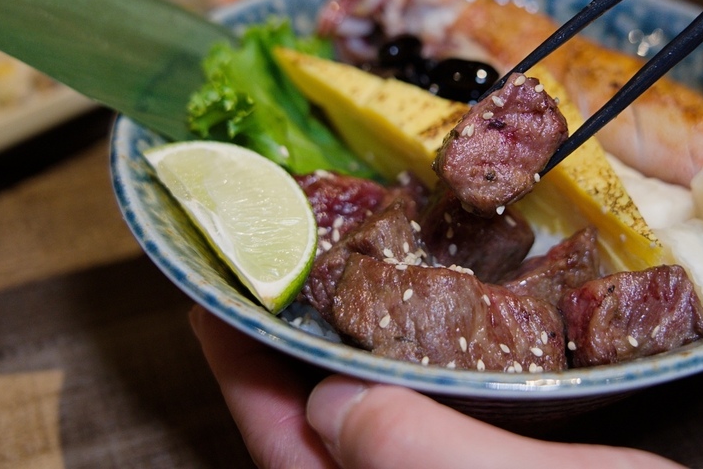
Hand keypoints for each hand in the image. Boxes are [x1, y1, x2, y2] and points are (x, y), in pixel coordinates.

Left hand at [189, 305, 686, 468]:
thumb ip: (427, 459)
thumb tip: (331, 402)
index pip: (282, 441)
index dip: (237, 364)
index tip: (206, 286)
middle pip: (312, 420)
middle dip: (279, 338)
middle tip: (261, 254)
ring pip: (369, 406)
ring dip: (339, 336)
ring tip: (322, 260)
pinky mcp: (496, 459)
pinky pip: (428, 399)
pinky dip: (409, 347)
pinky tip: (418, 301)